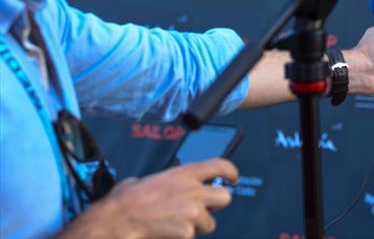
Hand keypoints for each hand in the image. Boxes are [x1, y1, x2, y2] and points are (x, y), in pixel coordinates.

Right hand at [61, 158, 238, 238]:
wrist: (116, 221)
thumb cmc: (126, 201)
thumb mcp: (148, 179)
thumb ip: (168, 180)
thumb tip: (168, 184)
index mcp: (184, 174)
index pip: (221, 166)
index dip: (231, 172)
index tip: (232, 178)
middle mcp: (193, 191)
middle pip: (225, 198)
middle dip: (216, 205)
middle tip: (202, 209)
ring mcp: (192, 213)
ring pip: (209, 223)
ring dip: (197, 226)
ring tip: (174, 225)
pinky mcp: (188, 233)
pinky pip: (192, 237)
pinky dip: (182, 238)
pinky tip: (166, 234)